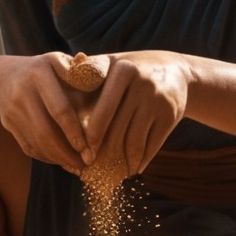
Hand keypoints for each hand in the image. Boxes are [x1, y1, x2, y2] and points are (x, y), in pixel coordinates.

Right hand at [0, 52, 97, 172]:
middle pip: (45, 131)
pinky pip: (28, 146)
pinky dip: (46, 157)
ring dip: (57, 158)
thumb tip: (110, 96)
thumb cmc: (50, 71)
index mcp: (41, 72)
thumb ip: (85, 74)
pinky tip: (61, 161)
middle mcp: (23, 90)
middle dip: (66, 153)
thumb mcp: (64, 63)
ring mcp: (12, 108)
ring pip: (36, 142)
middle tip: (85, 165)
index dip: (74, 132)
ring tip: (76, 166)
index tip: (88, 148)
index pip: (60, 109)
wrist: (6, 76)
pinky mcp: (7, 123)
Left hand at [80, 50, 190, 176]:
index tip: (82, 152)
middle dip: (105, 153)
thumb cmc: (132, 70)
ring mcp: (159, 100)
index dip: (90, 136)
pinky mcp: (171, 115)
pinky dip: (141, 161)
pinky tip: (133, 168)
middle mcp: (143, 83)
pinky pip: (152, 145)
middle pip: (118, 130)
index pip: (102, 111)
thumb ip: (87, 71)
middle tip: (94, 168)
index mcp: (123, 70)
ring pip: (135, 142)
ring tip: (113, 173)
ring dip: (123, 162)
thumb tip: (58, 85)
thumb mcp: (112, 63)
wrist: (177, 70)